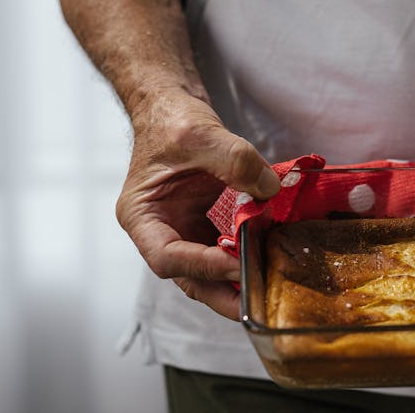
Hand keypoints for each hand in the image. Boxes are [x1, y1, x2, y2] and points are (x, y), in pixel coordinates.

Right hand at [116, 90, 280, 318]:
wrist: (173, 108)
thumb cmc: (173, 121)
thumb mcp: (202, 134)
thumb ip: (236, 161)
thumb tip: (270, 190)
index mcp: (142, 216)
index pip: (167, 257)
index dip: (202, 267)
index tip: (237, 264)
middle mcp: (159, 231)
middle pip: (189, 277)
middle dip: (223, 294)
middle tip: (259, 305)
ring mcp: (181, 231)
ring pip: (208, 272)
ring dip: (237, 283)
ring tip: (271, 291)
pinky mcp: (203, 225)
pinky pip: (224, 250)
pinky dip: (246, 258)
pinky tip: (272, 261)